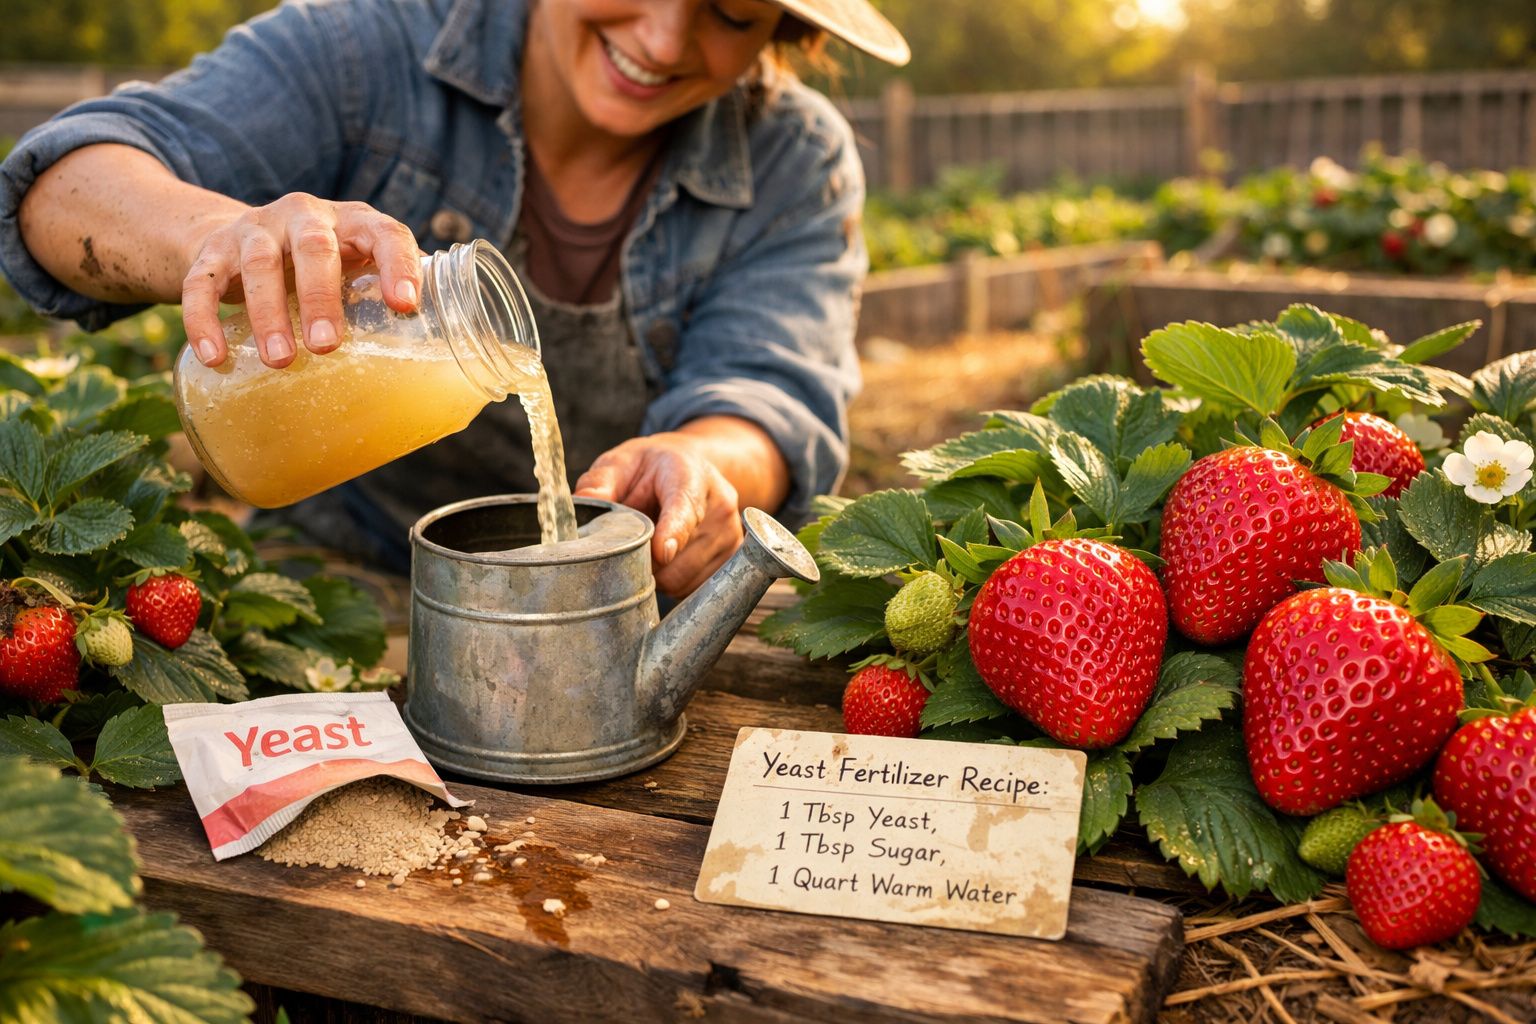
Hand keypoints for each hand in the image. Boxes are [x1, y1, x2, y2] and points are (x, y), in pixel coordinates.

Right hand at [179, 193, 422, 368]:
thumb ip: (388, 303)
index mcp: (354, 222)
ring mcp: (256, 229)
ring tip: (280, 360)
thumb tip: (436, 362)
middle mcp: (305, 215)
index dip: (398, 266)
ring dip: (268, 312)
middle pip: (315, 247)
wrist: (242, 237)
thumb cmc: (324, 266)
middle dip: (321, 296)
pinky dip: (204, 319)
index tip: (406, 305)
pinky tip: (214, 356)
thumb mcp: (357, 271)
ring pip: (259, 263)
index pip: (386, 234)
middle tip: (326, 345)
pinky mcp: (212, 250)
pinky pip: (202, 282)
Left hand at [574, 434, 744, 597]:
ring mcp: (729, 534)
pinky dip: (673, 583)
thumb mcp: (622, 461)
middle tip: (628, 547)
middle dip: (644, 562)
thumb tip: (580, 504)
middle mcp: (719, 504)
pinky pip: (694, 589)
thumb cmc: (653, 467)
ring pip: (684, 579)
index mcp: (689, 474)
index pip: (686, 507)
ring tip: (649, 548)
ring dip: (657, 575)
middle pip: (680, 556)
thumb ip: (601, 481)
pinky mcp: (733, 558)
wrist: (694, 466)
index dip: (674, 532)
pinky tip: (666, 560)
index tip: (661, 553)